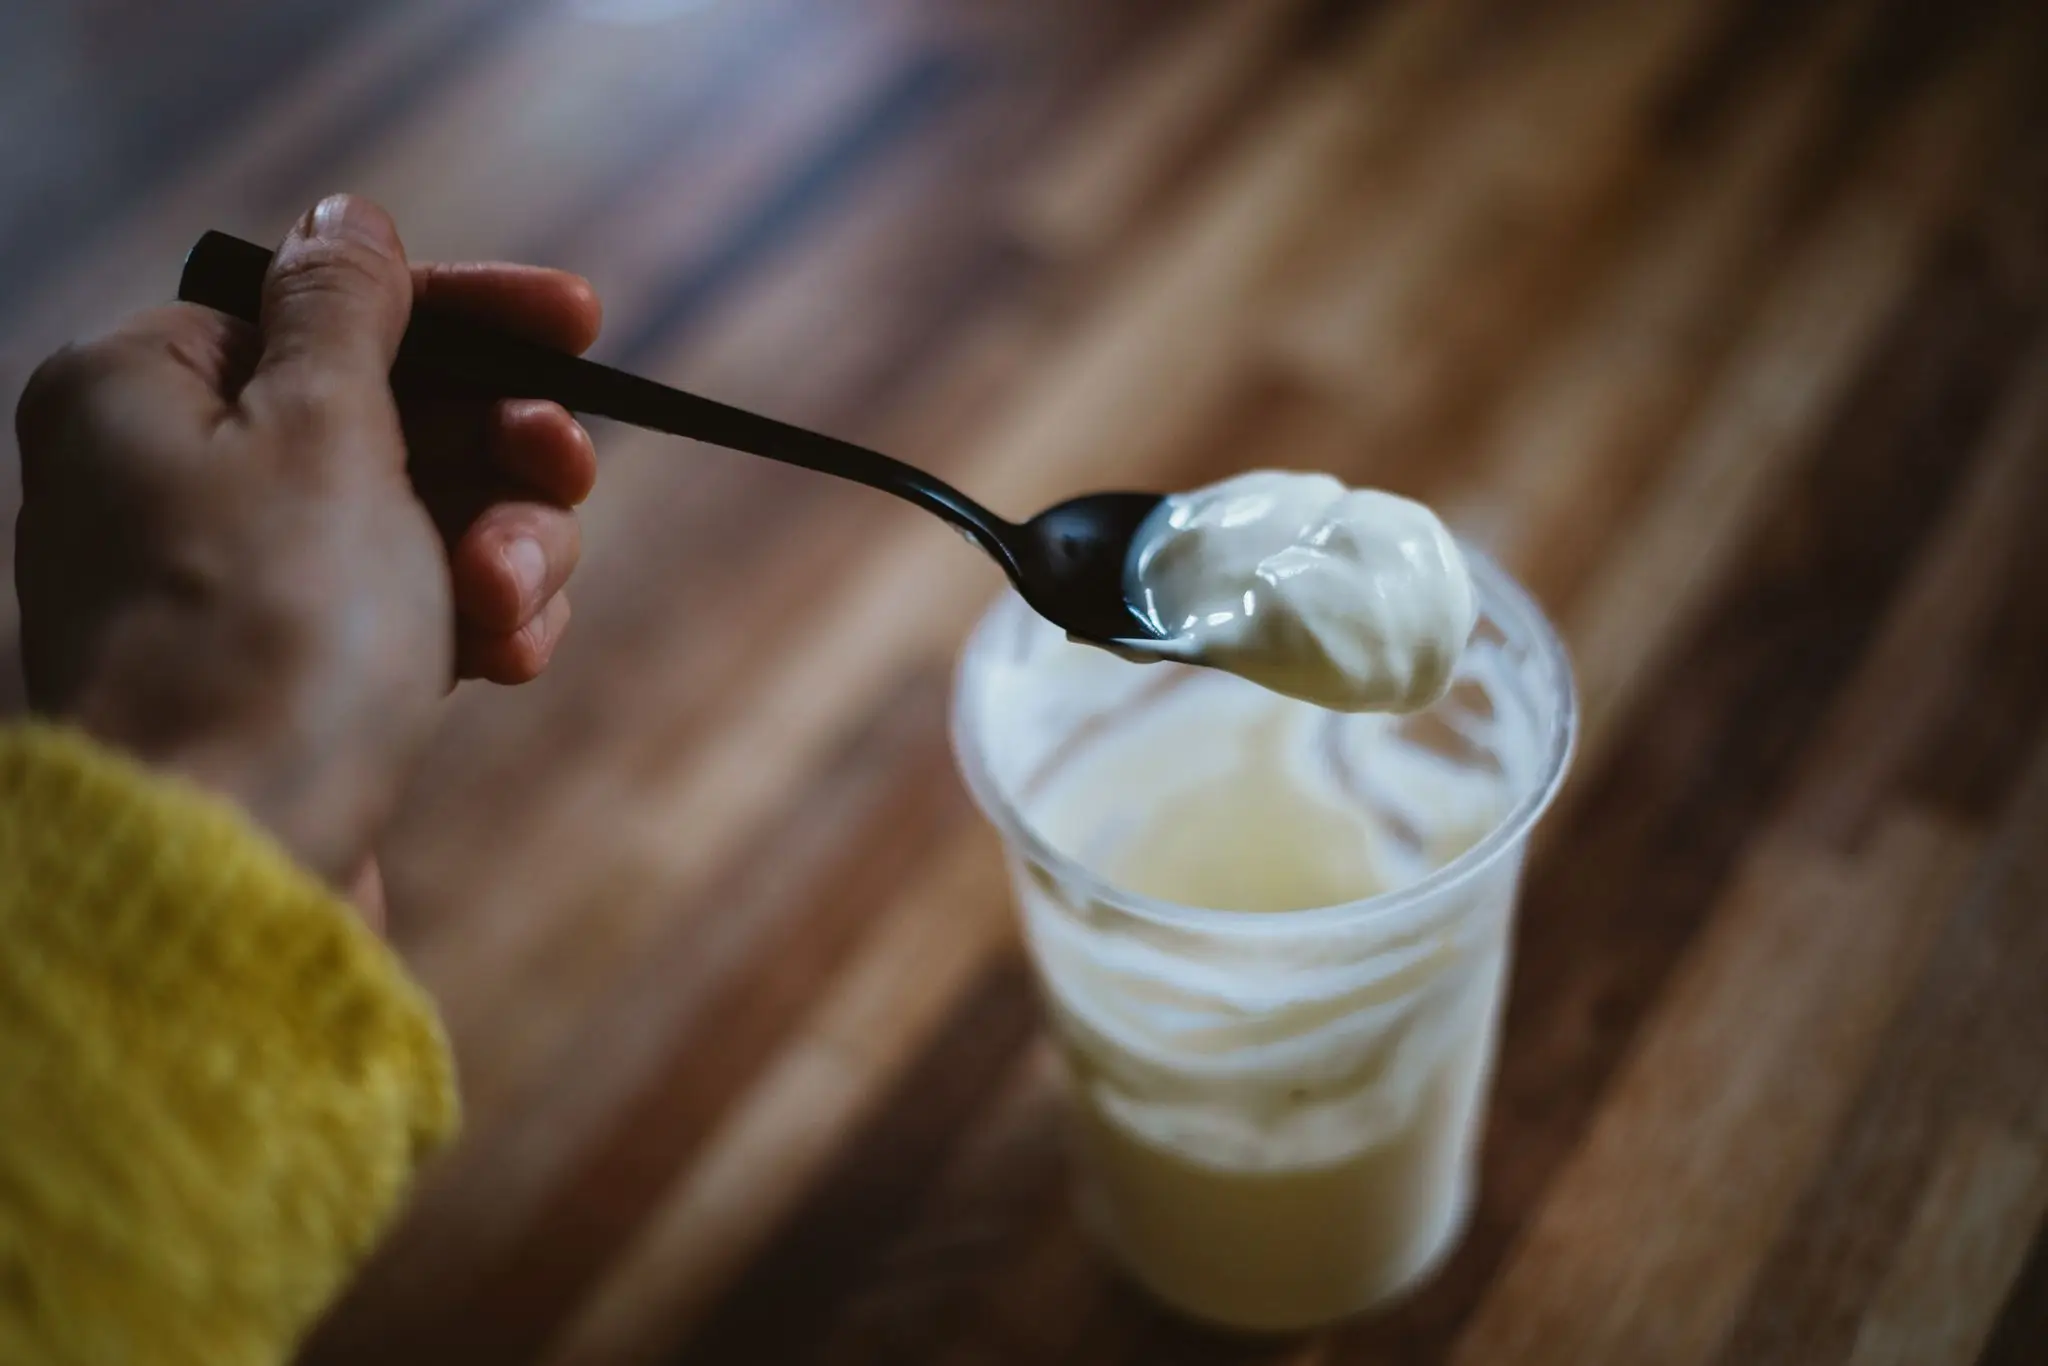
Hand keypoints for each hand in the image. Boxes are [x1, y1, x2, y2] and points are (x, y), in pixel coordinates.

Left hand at [13, 194, 600, 888]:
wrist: (230, 870)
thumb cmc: (264, 641)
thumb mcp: (324, 434)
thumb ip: (345, 310)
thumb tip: (345, 214)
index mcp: (146, 392)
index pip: (329, 308)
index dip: (468, 312)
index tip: (582, 320)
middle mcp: (176, 478)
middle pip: (397, 417)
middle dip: (501, 457)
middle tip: (566, 475)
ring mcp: (239, 585)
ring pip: (428, 517)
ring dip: (503, 549)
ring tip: (510, 611)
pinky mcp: (298, 673)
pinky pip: (418, 606)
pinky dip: (474, 618)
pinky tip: (501, 660)